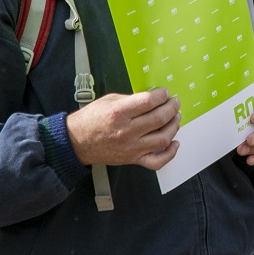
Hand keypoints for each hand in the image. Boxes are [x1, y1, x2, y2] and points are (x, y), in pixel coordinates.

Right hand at [65, 89, 179, 169]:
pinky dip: (169, 154)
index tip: (165, 93)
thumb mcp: (109, 100)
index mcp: (119, 113)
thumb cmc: (92, 119)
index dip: (162, 95)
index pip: (149, 102)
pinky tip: (174, 143)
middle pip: (159, 119)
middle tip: (175, 102)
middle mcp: (126, 131)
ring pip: (162, 139)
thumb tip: (152, 98)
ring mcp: (131, 148)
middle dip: (172, 108)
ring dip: (174, 126)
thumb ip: (131, 99)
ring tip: (176, 117)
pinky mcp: (133, 159)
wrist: (77, 142)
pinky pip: (156, 161)